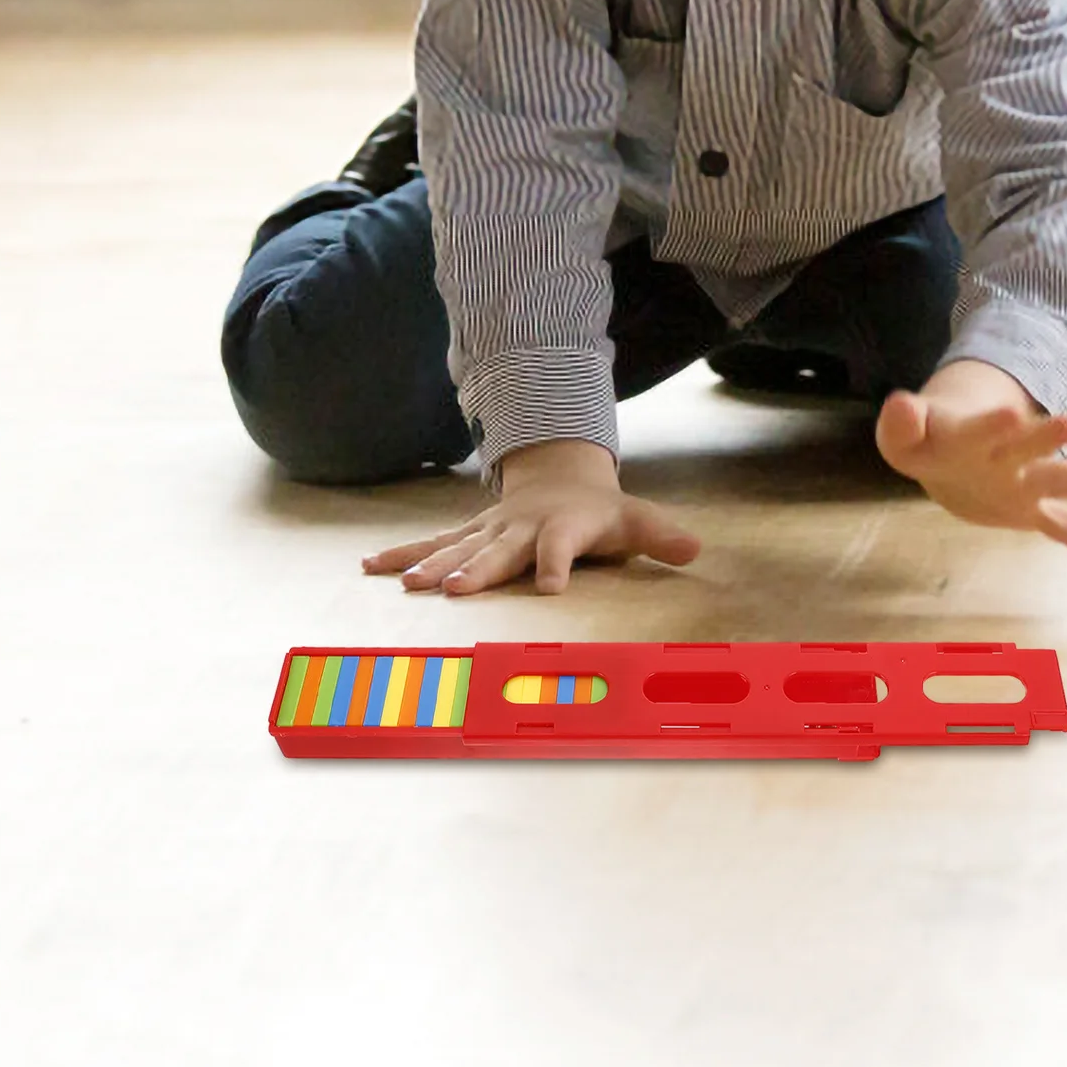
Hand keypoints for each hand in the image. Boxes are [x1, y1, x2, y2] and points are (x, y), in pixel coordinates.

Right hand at [362, 440, 701, 595]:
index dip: (557, 565)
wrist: (559, 476)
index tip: (552, 588)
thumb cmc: (600, 511)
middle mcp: (519, 529)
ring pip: (455, 548)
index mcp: (561, 527)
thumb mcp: (635, 520)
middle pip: (497, 552)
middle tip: (453, 590)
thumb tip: (697, 549)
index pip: (560, 548)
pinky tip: (369, 567)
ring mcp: (488, 531)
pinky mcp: (467, 535)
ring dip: (429, 565)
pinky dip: (401, 554)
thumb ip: (661, 536)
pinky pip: (430, 545)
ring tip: (404, 584)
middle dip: (476, 570)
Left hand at [875, 365, 1066, 564]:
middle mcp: (1005, 455)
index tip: (1011, 414)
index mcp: (971, 435)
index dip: (991, 423)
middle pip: (1027, 446)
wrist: (949, 454)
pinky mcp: (1030, 511)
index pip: (979, 428)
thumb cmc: (926, 442)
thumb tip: (900, 404)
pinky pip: (1063, 528)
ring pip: (1054, 481)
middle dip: (1045, 437)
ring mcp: (1023, 483)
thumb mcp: (902, 437)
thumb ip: (901, 424)